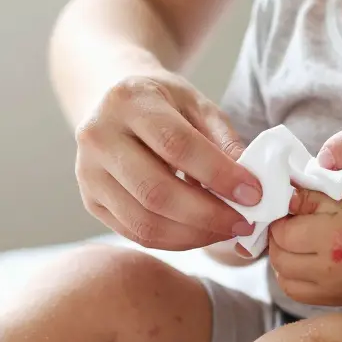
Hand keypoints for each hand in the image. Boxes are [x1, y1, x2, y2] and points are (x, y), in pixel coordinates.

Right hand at [75, 72, 262, 249]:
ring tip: (226, 230)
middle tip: (244, 222)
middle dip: (208, 215)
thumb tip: (251, 184)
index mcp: (128, 100)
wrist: (112, 102)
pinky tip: (200, 232)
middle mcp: (99, 137)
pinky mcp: (91, 201)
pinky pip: (135, 233)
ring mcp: (88, 173)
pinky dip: (174, 240)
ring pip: (144, 222)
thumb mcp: (196, 103)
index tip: (253, 193)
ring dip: (194, 235)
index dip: (219, 174)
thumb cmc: (162, 102)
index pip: (177, 145)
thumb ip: (223, 140)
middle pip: (156, 192)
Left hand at [267, 182, 341, 305]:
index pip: (282, 230)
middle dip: (278, 236)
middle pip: (278, 255)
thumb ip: (317, 193)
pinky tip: (303, 260)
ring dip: (282, 257)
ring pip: (282, 276)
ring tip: (297, 241)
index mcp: (332, 237)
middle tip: (292, 222)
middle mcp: (326, 268)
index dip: (282, 215)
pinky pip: (295, 292)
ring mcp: (328, 289)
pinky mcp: (331, 301)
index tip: (292, 207)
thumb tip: (286, 195)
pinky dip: (291, 276)